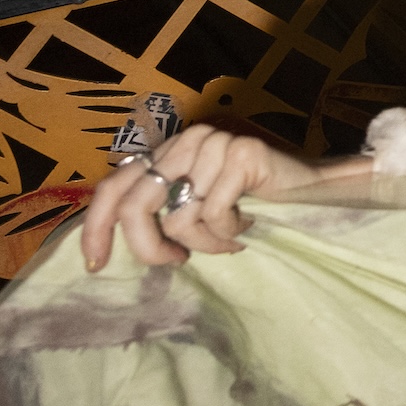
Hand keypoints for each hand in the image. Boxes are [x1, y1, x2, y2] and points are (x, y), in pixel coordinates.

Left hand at [78, 124, 337, 270]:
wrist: (309, 190)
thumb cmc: (249, 206)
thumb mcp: (195, 206)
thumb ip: (160, 211)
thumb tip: (110, 248)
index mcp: (168, 151)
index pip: (113, 186)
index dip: (96, 227)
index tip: (96, 265)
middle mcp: (186, 140)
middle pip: (138, 206)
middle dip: (149, 248)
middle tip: (175, 263)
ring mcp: (214, 143)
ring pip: (179, 217)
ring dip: (203, 244)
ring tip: (227, 241)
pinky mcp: (240, 154)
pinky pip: (213, 214)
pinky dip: (227, 234)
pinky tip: (246, 228)